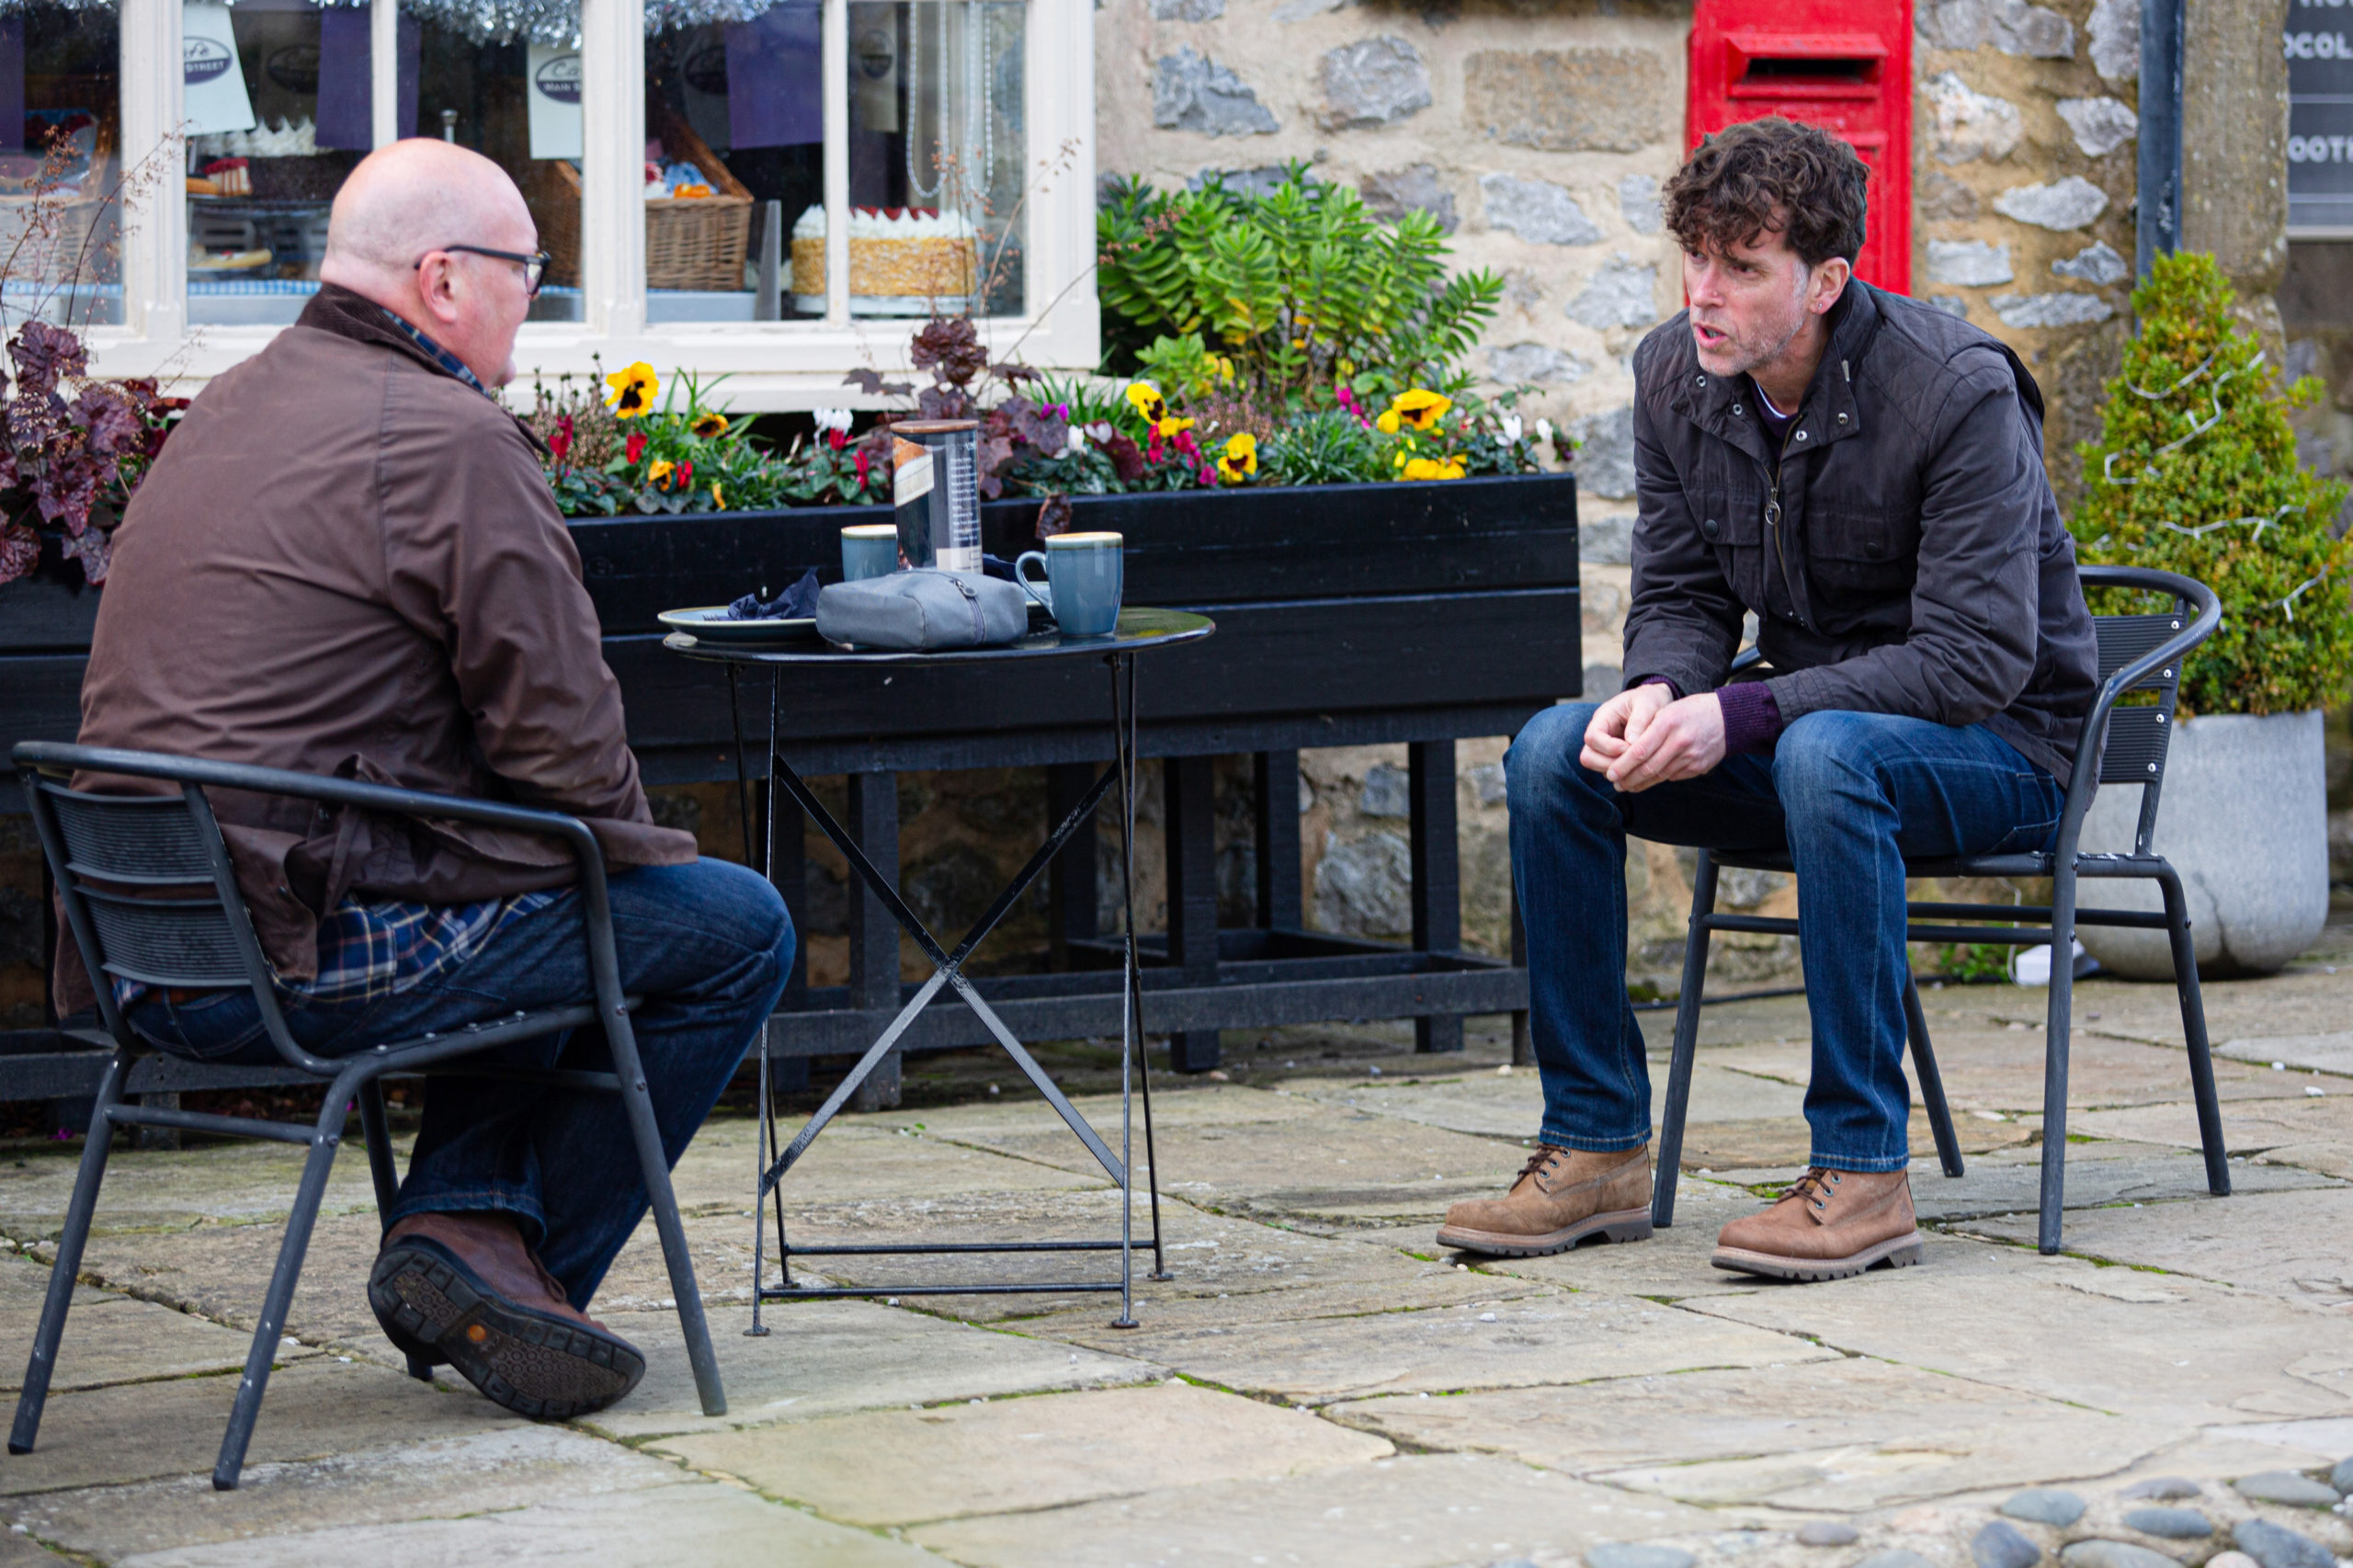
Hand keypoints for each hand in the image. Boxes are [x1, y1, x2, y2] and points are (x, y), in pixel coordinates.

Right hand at [1580, 682, 1676, 773]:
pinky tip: (1640, 769)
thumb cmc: (1649, 700)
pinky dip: (1624, 774)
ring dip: (1617, 771)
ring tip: (1638, 767)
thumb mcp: (1648, 704)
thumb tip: (1631, 742)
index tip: (1629, 747)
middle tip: (1632, 763)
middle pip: (1588, 757)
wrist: (1655, 703)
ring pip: (1598, 767)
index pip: (1592, 737)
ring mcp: (1604, 747)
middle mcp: (1599, 734)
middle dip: (1608, 764)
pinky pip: (1612, 772)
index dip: (1608, 747)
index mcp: (1603, 717)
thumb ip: (1639, 721)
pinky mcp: (1613, 757)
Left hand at [1604, 692, 1725, 792]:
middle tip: (1615, 782)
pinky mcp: (1698, 767)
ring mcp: (1691, 756)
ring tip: (1626, 785)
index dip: (1623, 764)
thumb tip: (1625, 753)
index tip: (1610, 772)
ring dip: (1640, 783)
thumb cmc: (1691, 712)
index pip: (1640, 750)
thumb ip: (1648, 729)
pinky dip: (1657, 779)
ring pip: (1660, 775)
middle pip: (1648, 767)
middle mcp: (1680, 741)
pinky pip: (1673, 776)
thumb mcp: (1668, 710)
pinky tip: (1647, 780)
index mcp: (1668, 723)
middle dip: (1628, 778)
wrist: (1728, 719)